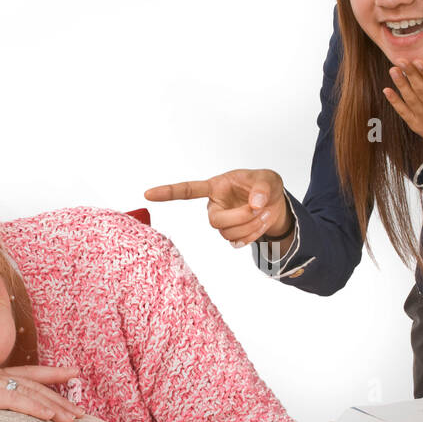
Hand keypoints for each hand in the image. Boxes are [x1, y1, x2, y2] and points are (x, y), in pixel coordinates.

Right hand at [0, 365, 85, 421]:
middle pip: (33, 386)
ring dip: (55, 407)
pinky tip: (51, 417)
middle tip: (83, 411)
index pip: (23, 375)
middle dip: (60, 397)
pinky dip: (35, 408)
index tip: (71, 373)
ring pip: (29, 394)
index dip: (50, 375)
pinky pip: (13, 400)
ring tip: (75, 420)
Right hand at [144, 169, 289, 248]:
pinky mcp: (231, 235)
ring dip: (250, 225)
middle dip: (240, 217)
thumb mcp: (268, 179)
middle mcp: (214, 206)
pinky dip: (252, 235)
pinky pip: (236, 242)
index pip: (188, 190)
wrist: (274, 203)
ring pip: (227, 233)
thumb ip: (262, 188)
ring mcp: (221, 222)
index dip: (168, 192)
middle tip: (259, 208)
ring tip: (264, 212)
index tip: (149, 194)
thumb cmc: (264, 186)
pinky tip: (260, 224)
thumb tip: (256, 202)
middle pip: (215, 221)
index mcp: (216, 187)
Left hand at [384, 60, 422, 166]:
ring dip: (400, 84)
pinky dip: (395, 102)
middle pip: (421, 90)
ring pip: (410, 100)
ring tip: (393, 70)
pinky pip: (403, 113)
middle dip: (410, 74)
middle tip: (400, 59)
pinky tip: (387, 90)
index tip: (419, 60)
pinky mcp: (417, 126)